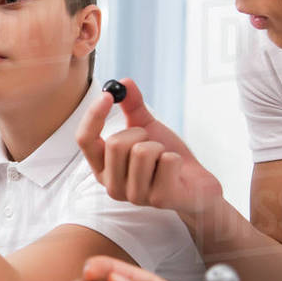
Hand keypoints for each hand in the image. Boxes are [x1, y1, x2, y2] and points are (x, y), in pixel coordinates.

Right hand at [75, 78, 222, 214]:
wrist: (196, 186)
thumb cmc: (166, 158)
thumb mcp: (147, 129)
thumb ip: (132, 107)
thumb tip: (123, 81)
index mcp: (103, 168)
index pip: (85, 140)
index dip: (94, 115)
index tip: (109, 95)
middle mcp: (113, 186)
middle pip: (115, 143)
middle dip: (140, 134)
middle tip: (151, 144)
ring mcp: (136, 196)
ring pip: (142, 152)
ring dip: (159, 148)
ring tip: (164, 159)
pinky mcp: (160, 199)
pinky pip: (166, 161)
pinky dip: (175, 158)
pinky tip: (176, 171)